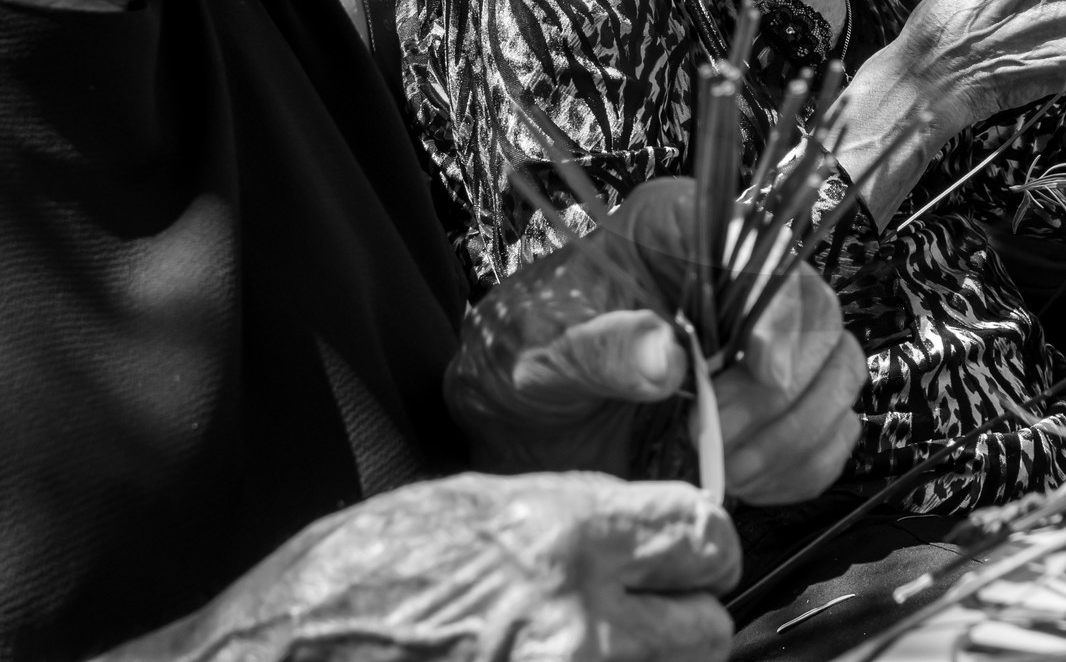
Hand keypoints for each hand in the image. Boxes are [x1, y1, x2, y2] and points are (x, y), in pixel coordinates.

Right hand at [138, 472, 738, 661]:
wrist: (269, 660)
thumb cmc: (354, 580)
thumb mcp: (470, 508)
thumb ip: (569, 518)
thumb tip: (639, 534)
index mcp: (564, 535)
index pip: (703, 534)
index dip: (703, 548)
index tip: (691, 557)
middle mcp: (577, 621)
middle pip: (706, 630)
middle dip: (682, 623)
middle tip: (640, 620)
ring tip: (585, 652)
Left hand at [446, 180, 866, 505]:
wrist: (518, 417)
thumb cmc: (523, 355)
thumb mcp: (539, 349)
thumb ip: (599, 348)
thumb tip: (667, 357)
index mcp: (680, 228)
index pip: (763, 247)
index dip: (780, 309)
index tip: (764, 371)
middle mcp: (736, 274)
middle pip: (820, 312)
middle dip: (780, 390)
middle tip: (719, 435)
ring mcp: (765, 338)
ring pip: (838, 370)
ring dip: (793, 433)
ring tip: (725, 466)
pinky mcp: (776, 403)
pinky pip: (832, 430)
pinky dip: (802, 465)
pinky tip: (744, 481)